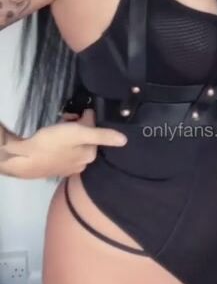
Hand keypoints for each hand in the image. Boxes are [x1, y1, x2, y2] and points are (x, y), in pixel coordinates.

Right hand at [0, 113, 126, 178]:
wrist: (24, 158)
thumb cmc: (52, 142)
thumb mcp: (78, 133)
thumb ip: (102, 135)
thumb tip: (125, 140)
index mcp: (90, 155)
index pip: (95, 131)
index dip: (85, 120)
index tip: (75, 115)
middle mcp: (82, 164)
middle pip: (86, 139)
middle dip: (77, 126)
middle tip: (64, 119)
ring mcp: (68, 167)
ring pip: (75, 145)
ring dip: (69, 133)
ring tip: (57, 126)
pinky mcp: (56, 167)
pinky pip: (64, 151)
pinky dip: (61, 143)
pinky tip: (52, 139)